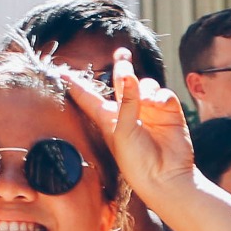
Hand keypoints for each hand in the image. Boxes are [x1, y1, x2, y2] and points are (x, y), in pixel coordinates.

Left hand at [66, 49, 195, 209]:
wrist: (166, 177)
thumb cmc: (136, 161)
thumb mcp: (122, 132)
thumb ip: (126, 102)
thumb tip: (129, 75)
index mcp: (108, 119)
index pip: (88, 98)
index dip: (76, 85)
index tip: (61, 72)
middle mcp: (129, 112)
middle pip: (121, 81)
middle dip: (122, 65)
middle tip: (122, 53)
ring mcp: (150, 111)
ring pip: (145, 84)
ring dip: (144, 87)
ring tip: (146, 101)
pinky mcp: (168, 112)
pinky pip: (163, 93)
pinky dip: (160, 96)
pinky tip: (158, 105)